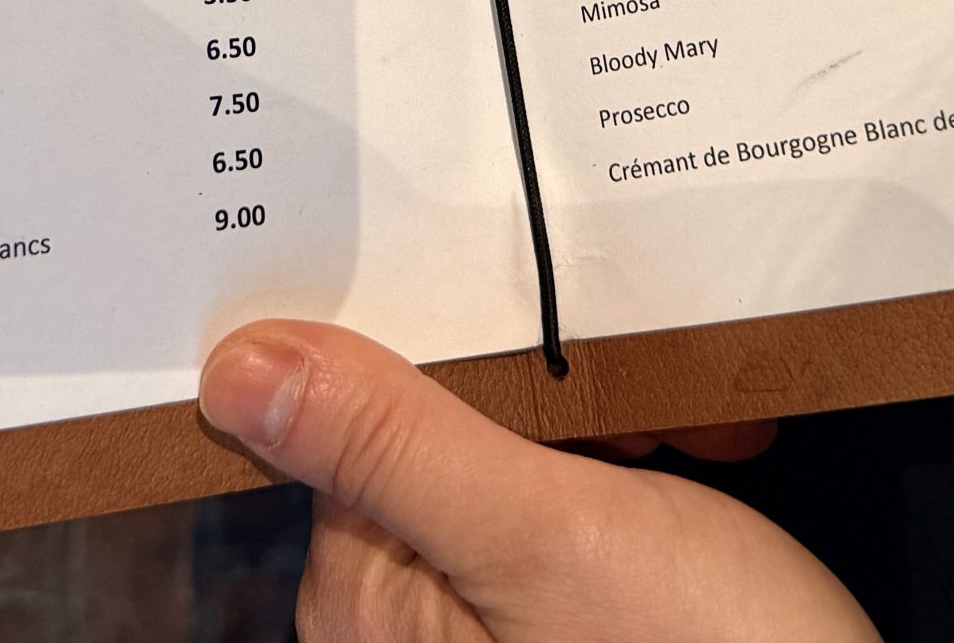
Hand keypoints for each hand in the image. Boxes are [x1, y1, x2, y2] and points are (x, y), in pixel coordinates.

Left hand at [198, 321, 877, 642]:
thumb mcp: (547, 536)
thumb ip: (391, 445)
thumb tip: (238, 369)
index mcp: (369, 596)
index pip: (374, 408)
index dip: (472, 356)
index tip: (556, 340)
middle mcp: (412, 625)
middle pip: (460, 429)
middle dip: (575, 399)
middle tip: (667, 420)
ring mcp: (490, 632)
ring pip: (536, 461)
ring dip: (632, 435)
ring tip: (710, 452)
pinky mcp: (565, 627)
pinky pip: (584, 517)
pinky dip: (657, 489)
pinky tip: (715, 476)